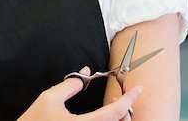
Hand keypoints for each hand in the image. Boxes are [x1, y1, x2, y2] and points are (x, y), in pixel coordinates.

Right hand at [17, 67, 142, 120]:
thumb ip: (70, 84)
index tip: (138, 88)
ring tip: (118, 107)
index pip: (114, 112)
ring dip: (117, 118)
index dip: (128, 99)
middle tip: (127, 96)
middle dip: (126, 110)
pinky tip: (105, 117)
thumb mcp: (49, 99)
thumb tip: (85, 72)